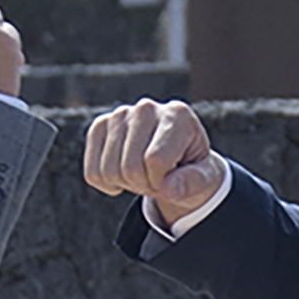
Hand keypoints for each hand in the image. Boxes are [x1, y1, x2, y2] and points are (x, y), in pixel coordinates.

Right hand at [83, 99, 226, 224]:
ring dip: (126, 184)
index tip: (173, 178)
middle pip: (130, 168)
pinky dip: (106, 184)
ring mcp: (120, 114)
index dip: (162, 181)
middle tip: (157, 178)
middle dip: (144, 184)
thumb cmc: (192, 167)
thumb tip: (168, 190)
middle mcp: (147, 108)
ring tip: (143, 173)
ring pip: (108, 171)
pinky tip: (123, 174)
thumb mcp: (206, 178)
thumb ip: (193, 183)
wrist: (176, 157)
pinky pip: (92, 172)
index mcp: (178, 114)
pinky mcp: (100, 126)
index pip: (156, 160)